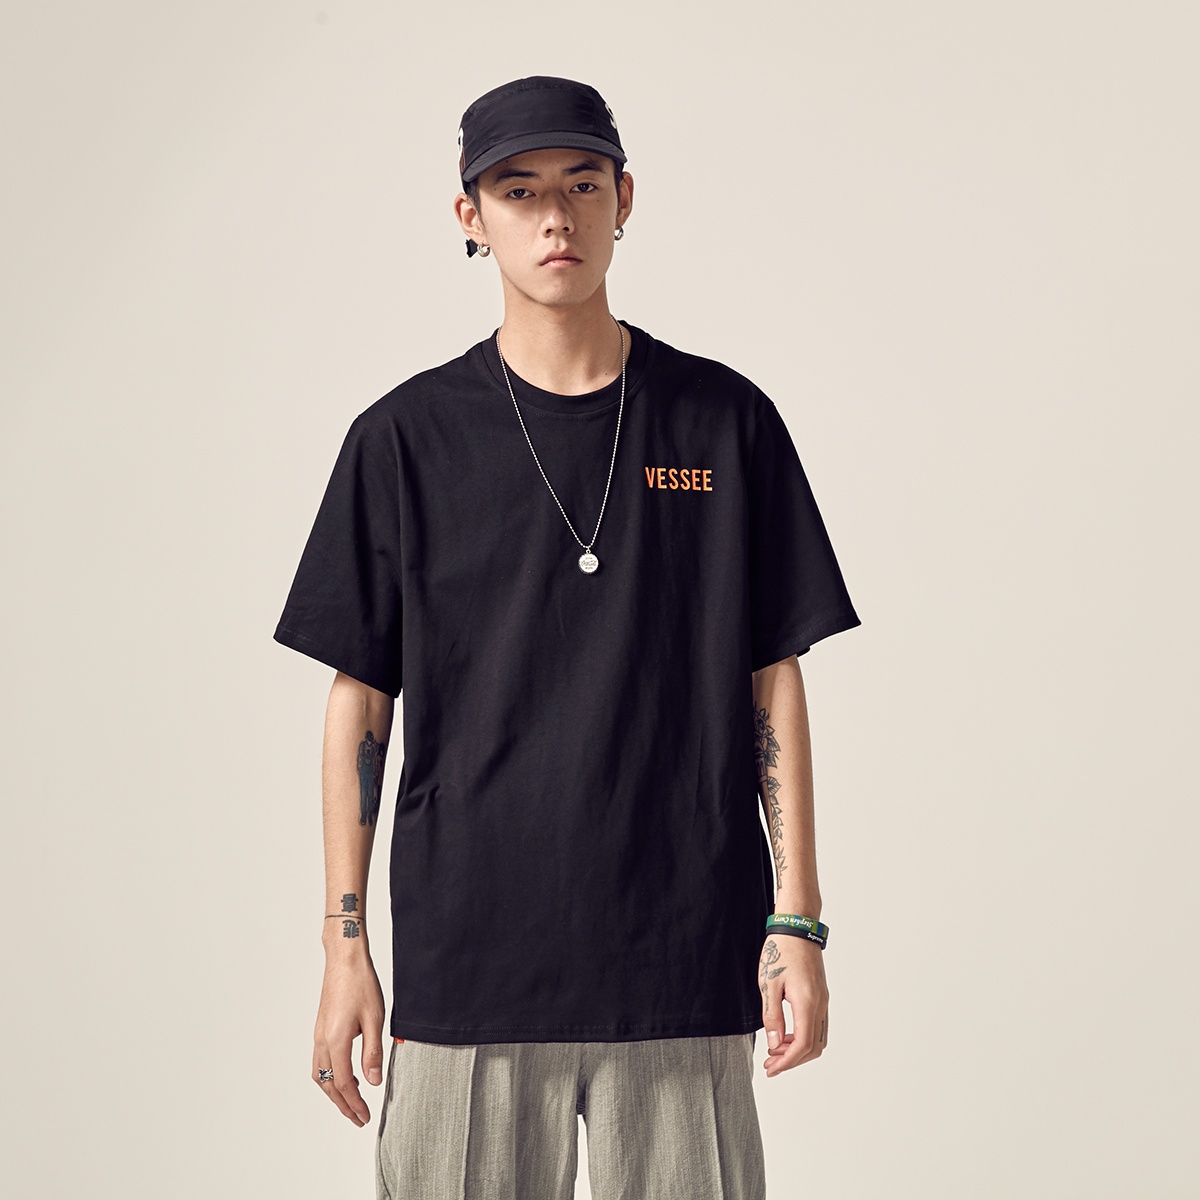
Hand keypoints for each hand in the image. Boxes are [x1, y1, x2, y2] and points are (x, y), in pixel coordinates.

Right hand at [312, 955, 385, 1124]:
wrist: (345, 958)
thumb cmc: (361, 983)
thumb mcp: (375, 1019)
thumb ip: (372, 1052)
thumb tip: (372, 1082)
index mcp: (335, 1041)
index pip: (343, 1083)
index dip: (355, 1103)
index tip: (365, 1117)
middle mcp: (322, 1041)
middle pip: (328, 1085)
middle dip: (343, 1105)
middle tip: (358, 1118)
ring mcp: (319, 1034)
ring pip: (320, 1075)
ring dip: (334, 1092)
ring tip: (352, 1101)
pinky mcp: (321, 1028)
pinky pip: (321, 1061)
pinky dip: (331, 1076)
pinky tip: (347, 1073)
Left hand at [757, 934, 827, 1076]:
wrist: (797, 928)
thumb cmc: (781, 951)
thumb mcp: (768, 984)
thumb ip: (772, 1016)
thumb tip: (775, 1044)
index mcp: (807, 1002)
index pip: (802, 1045)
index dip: (787, 1062)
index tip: (771, 1069)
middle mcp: (820, 1004)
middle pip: (813, 1048)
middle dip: (793, 1061)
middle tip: (771, 1064)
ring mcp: (824, 1000)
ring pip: (818, 1038)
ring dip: (799, 1050)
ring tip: (776, 1051)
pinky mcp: (821, 996)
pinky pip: (818, 1025)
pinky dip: (804, 1037)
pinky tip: (786, 1035)